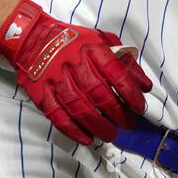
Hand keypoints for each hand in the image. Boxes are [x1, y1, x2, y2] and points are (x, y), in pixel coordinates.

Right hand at [0, 0, 152, 144]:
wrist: (34, 39)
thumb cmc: (74, 41)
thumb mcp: (102, 40)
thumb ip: (125, 61)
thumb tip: (144, 85)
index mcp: (92, 48)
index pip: (116, 73)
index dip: (130, 93)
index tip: (139, 107)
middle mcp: (74, 63)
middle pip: (99, 93)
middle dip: (117, 113)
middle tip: (128, 124)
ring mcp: (55, 78)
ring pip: (79, 107)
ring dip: (98, 125)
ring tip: (111, 134)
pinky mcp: (40, 92)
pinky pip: (57, 115)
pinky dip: (73, 130)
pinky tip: (86, 138)